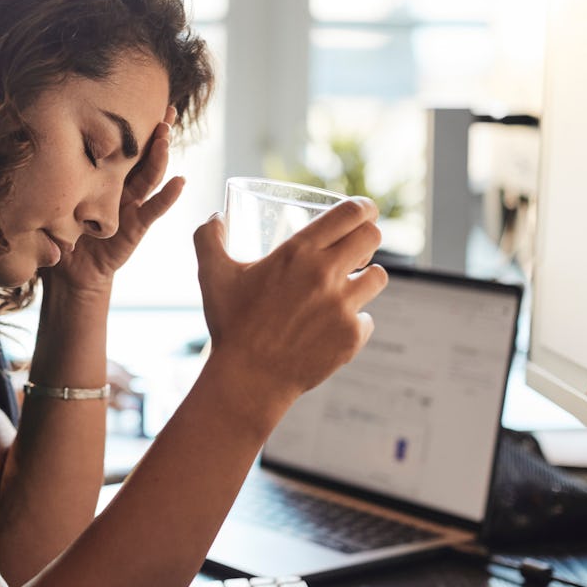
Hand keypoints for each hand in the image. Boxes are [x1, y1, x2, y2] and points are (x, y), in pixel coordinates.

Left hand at [46, 107, 181, 292]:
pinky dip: (168, 196)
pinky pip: (154, 209)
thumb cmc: (58, 230)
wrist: (68, 272)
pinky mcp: (136, 226)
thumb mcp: (52, 194)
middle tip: (166, 108)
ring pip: (150, 175)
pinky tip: (180, 181)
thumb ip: (50, 173)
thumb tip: (26, 136)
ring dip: (161, 155)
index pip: (120, 144)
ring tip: (167, 134)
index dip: (131, 124)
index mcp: (102, 174)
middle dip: (156, 131)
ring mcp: (132, 204)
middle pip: (142, 153)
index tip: (137, 96)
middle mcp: (121, 185)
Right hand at [193, 197, 388, 414]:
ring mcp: (343, 307)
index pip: (350, 213)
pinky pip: (367, 319)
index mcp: (298, 252)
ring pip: (377, 277)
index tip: (364, 211)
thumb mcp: (212, 275)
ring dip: (365, 278)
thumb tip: (216, 216)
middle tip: (355, 248)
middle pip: (372, 237)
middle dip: (367, 237)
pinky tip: (332, 327)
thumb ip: (208, 239)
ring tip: (347, 287)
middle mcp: (326, 274)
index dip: (363, 207)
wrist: (248, 379)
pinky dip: (353, 321)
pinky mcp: (352, 336)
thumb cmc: (231, 324)